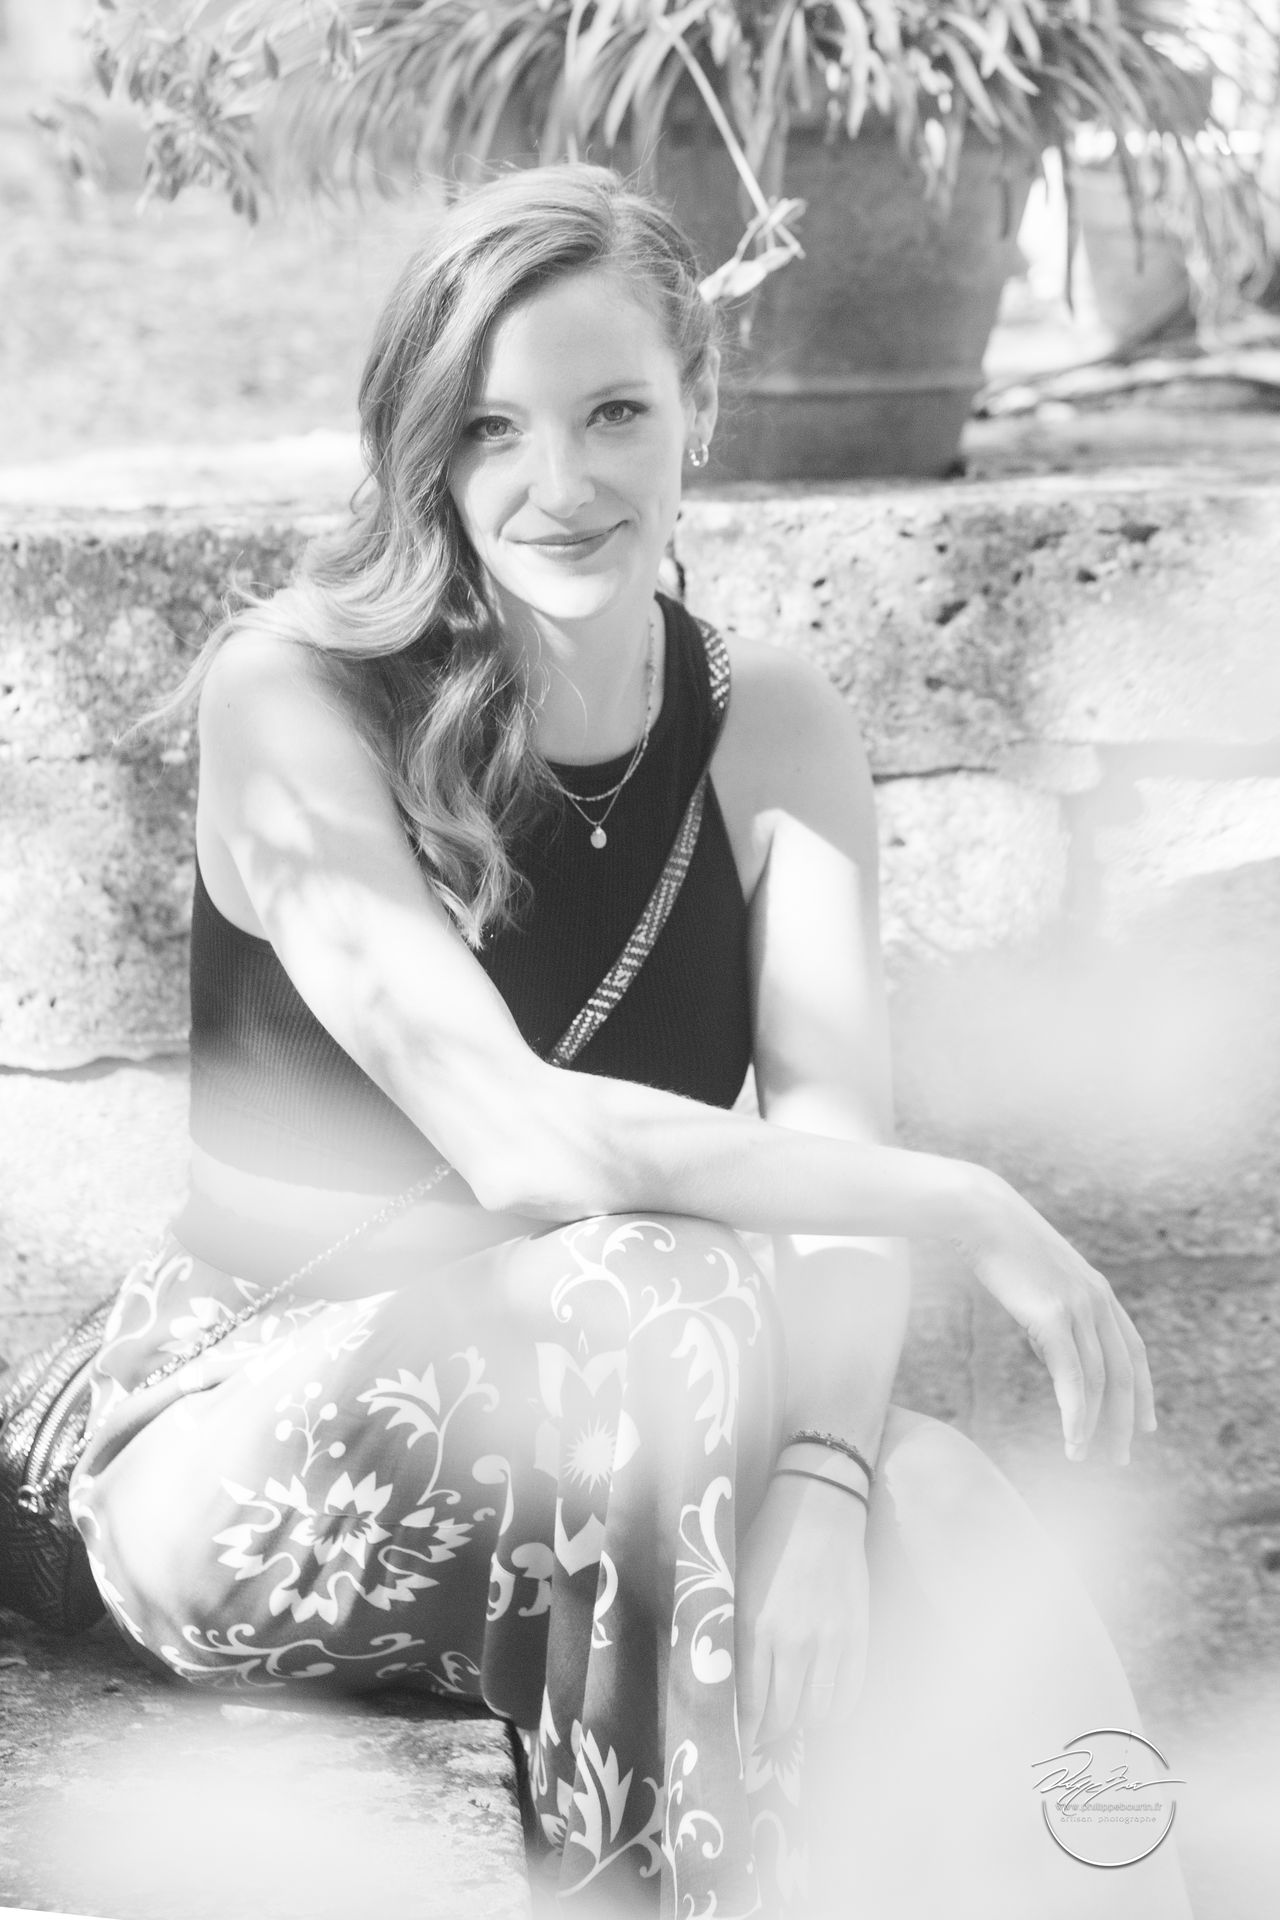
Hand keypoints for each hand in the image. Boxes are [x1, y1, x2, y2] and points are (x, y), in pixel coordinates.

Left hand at [734, 1471, 868, 1759]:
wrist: (820, 1511)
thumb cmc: (769, 1544)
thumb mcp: (736, 1585)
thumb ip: (732, 1634)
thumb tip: (724, 1684)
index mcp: (757, 1626)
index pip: (749, 1704)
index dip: (744, 1735)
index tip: (737, 1750)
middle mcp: (795, 1641)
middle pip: (783, 1715)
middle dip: (770, 1731)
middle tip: (763, 1730)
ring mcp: (831, 1642)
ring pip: (816, 1712)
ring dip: (801, 1722)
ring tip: (791, 1713)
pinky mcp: (858, 1638)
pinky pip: (848, 1696)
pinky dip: (834, 1711)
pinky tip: (821, 1705)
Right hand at [956, 1173, 1156, 1464]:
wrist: (978, 1213)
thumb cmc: (997, 1242)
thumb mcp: (1036, 1280)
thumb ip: (1052, 1313)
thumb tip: (1051, 1351)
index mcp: (1098, 1290)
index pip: (1133, 1350)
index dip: (1142, 1390)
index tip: (1146, 1425)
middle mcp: (1098, 1300)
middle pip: (1124, 1374)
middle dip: (1125, 1420)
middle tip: (1120, 1457)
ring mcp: (1079, 1307)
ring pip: (1100, 1382)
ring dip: (1096, 1426)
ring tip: (1084, 1457)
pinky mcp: (1054, 1316)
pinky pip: (1073, 1378)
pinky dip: (1076, 1414)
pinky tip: (1073, 1439)